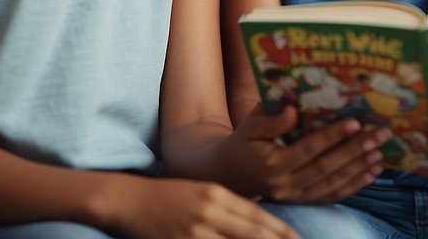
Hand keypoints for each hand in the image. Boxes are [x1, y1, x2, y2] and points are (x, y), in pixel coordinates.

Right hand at [112, 177, 298, 238]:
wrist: (129, 200)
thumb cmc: (170, 196)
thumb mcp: (203, 192)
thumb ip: (230, 206)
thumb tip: (258, 221)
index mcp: (217, 194)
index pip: (256, 215)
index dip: (279, 229)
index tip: (297, 238)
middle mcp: (208, 212)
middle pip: (250, 233)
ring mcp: (193, 232)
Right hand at [234, 103, 388, 202]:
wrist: (233, 173)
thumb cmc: (246, 141)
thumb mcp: (251, 125)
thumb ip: (272, 119)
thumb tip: (294, 110)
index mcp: (272, 163)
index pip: (309, 148)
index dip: (333, 136)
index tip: (356, 122)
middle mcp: (285, 185)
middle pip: (327, 167)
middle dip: (356, 150)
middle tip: (380, 133)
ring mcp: (295, 197)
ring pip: (333, 183)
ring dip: (360, 168)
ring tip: (381, 152)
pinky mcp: (302, 202)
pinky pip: (331, 196)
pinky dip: (354, 185)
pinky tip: (372, 173)